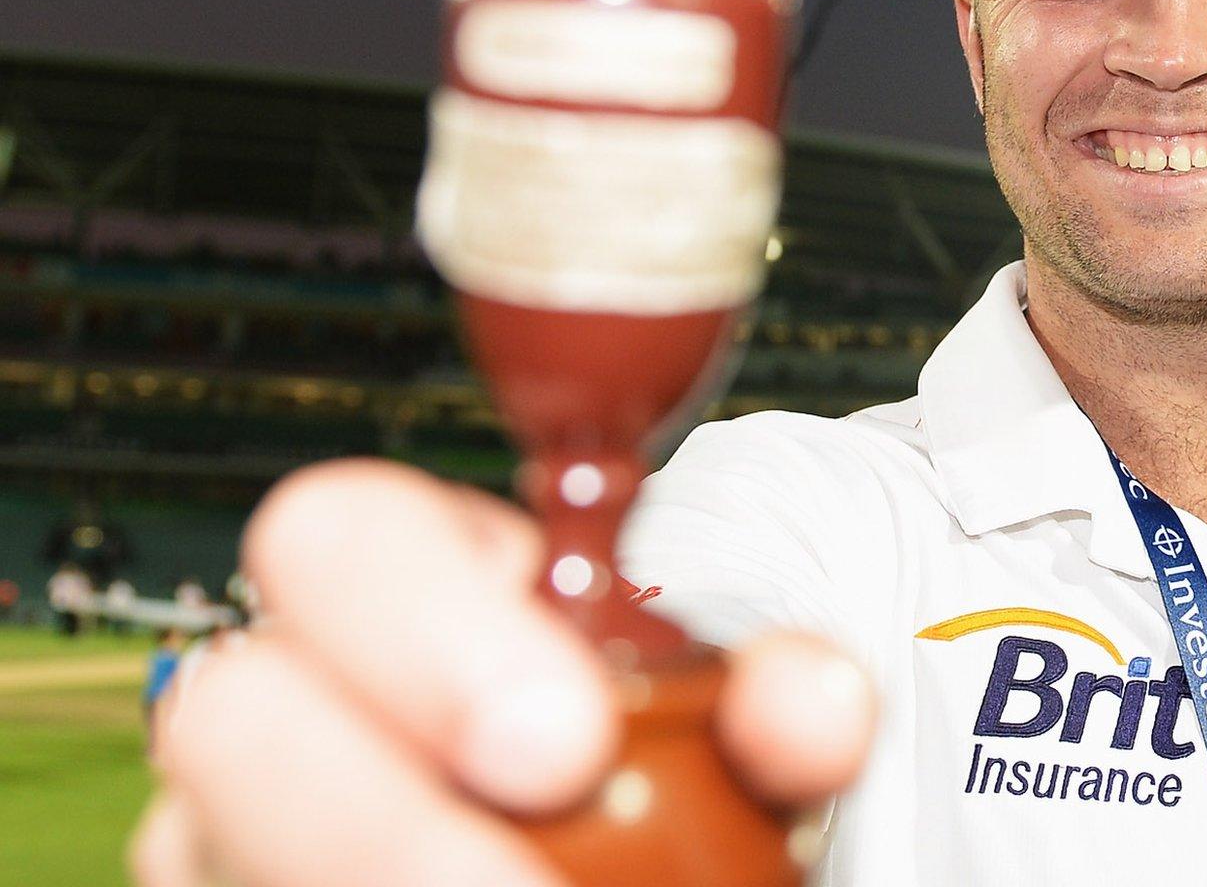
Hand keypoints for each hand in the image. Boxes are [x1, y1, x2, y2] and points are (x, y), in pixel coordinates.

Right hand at [130, 459, 874, 886]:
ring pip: (210, 852)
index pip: (342, 534)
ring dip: (374, 878)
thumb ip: (771, 703)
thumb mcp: (723, 730)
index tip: (566, 741)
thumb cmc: (641, 772)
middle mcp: (289, 706)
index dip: (430, 625)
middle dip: (373, 815)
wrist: (591, 849)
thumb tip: (814, 705)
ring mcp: (238, 829)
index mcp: (412, 595)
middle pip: (228, 711)